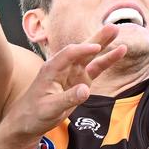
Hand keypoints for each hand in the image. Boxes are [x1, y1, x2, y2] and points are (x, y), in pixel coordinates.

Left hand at [8, 24, 125, 138]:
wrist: (29, 121)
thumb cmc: (34, 113)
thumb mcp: (50, 108)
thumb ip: (68, 98)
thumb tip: (86, 90)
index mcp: (52, 69)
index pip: (68, 54)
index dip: (82, 50)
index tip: (97, 48)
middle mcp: (63, 67)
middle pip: (81, 49)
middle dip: (97, 39)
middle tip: (113, 27)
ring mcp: (72, 74)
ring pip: (90, 57)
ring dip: (104, 45)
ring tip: (117, 32)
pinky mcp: (80, 82)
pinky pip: (95, 69)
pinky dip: (106, 61)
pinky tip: (119, 52)